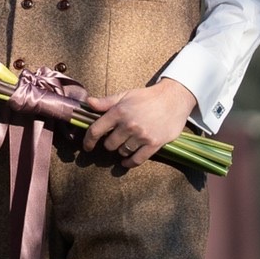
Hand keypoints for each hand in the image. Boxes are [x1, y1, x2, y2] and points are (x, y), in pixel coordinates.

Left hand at [82, 79, 197, 172]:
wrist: (173, 99)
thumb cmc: (146, 97)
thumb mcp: (125, 95)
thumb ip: (105, 102)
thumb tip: (88, 103)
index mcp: (118, 112)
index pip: (96, 130)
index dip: (88, 141)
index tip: (87, 147)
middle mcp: (129, 125)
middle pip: (110, 144)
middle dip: (109, 143)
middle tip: (115, 139)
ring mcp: (142, 135)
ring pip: (123, 151)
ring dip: (121, 150)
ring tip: (124, 145)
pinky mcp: (154, 143)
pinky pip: (138, 159)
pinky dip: (130, 163)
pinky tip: (126, 162)